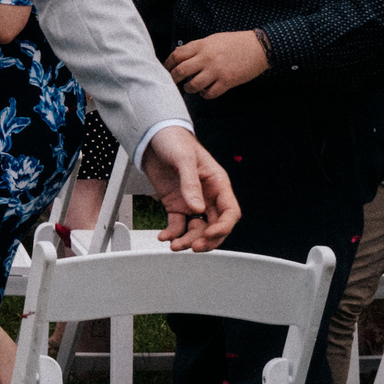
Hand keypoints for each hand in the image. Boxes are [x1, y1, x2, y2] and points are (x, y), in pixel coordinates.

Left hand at [141, 127, 239, 249]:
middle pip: (215, 226)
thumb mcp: (184, 159)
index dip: (223, 227)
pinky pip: (178, 225)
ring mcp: (192, 202)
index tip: (210, 235)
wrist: (153, 137)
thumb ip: (190, 184)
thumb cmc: (175, 140)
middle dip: (206, 239)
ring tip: (175, 245)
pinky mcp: (176, 204)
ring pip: (197, 229)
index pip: (230, 212)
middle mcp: (207, 196)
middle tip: (193, 246)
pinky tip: (165, 236)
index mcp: (217, 183)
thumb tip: (197, 208)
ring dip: (188, 240)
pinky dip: (173, 233)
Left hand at [166, 29, 268, 97]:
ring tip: (191, 87)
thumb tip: (178, 53)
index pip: (176, 55)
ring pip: (193, 85)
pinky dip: (205, 95)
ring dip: (189, 88)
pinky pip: (209, 94)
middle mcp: (206, 58)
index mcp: (201, 45)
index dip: (168, 64)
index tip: (166, 69)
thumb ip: (196, 47)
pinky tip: (206, 91)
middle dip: (173, 79)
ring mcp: (216, 71)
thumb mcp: (213, 39)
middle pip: (180, 71)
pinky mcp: (227, 81)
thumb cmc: (235, 42)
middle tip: (174, 82)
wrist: (259, 47)